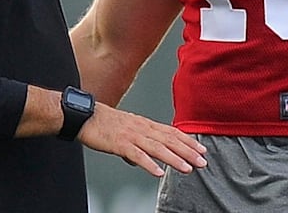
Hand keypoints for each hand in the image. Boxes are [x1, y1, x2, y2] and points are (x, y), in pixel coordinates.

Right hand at [76, 103, 207, 176]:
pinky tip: (159, 172)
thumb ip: (135, 144)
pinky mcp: (120, 144)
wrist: (84, 116)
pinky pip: (137, 156)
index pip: (171, 132)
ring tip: (188, 168)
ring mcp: (131, 136)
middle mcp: (142, 128)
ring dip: (174, 159)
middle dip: (188, 151)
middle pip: (169, 140)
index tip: (201, 149)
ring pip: (158, 148)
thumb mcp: (124, 131)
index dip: (188, 141)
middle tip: (203, 161)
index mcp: (144, 124)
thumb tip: (139, 161)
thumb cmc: (103, 123)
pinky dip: (150, 165)